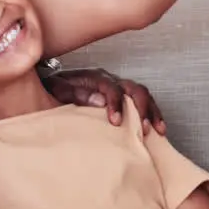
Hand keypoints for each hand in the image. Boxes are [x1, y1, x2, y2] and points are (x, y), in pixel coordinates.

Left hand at [43, 69, 164, 134]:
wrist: (50, 87)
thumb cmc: (54, 89)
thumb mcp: (58, 89)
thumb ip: (75, 94)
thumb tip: (100, 101)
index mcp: (94, 78)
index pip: (111, 88)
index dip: (116, 104)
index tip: (116, 122)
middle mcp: (110, 80)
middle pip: (134, 89)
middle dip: (142, 108)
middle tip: (143, 128)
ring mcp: (118, 88)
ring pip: (142, 95)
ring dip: (151, 112)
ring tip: (156, 130)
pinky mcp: (122, 98)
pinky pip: (143, 102)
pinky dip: (152, 114)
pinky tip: (157, 129)